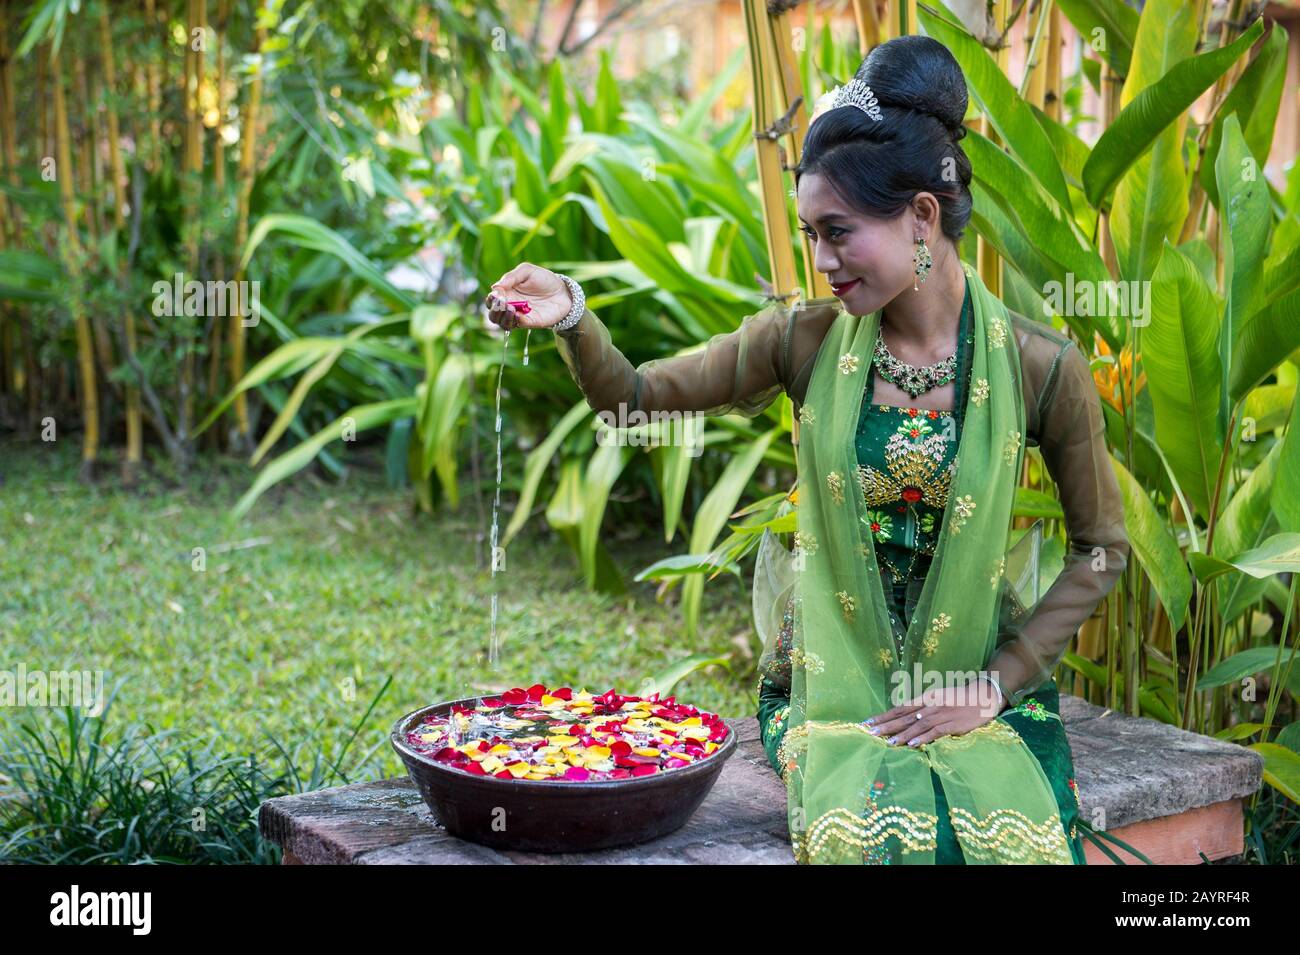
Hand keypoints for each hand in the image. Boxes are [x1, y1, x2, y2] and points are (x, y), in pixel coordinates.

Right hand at [482, 262, 574, 330]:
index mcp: (506, 293)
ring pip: (503, 324)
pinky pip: (519, 325)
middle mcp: (510, 306)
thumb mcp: (527, 271)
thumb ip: (511, 277)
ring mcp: (520, 316)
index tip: (497, 294)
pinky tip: (518, 314)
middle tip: (502, 303)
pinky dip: (516, 321)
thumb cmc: (543, 279)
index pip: (492, 300)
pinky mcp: (531, 322)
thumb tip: (495, 287)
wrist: (563, 291)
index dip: (491, 299)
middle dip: (494, 310)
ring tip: (510, 308)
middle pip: (493, 315)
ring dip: (503, 317)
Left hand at [860, 680, 1002, 747]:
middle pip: (904, 717)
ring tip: (888, 742)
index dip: (883, 716)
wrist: (983, 695)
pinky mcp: (953, 724)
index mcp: (925, 698)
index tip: (867, 723)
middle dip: (886, 725)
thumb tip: (904, 718)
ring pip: (917, 725)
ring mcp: (941, 714)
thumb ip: (922, 708)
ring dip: (902, 734)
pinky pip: (935, 732)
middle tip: (869, 733)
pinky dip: (923, 738)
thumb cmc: (959, 698)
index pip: (899, 708)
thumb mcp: (937, 699)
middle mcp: (930, 705)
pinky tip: (912, 744)